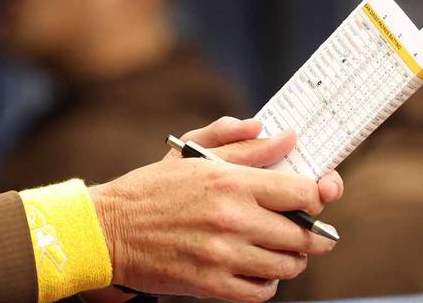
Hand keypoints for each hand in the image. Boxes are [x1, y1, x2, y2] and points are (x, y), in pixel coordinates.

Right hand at [89, 117, 338, 301]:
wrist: (105, 230)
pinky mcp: (212, 285)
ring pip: (289, 266)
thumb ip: (238, 142)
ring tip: (269, 248)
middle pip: (305, 235)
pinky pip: (263, 292)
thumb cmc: (148, 190)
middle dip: (307, 232)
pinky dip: (265, 283)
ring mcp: (224, 255)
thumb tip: (282, 136)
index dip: (317, 196)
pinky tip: (250, 268)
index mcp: (229, 181)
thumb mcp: (190, 155)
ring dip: (287, 258)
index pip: (305, 193)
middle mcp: (232, 218)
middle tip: (295, 229)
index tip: (313, 199)